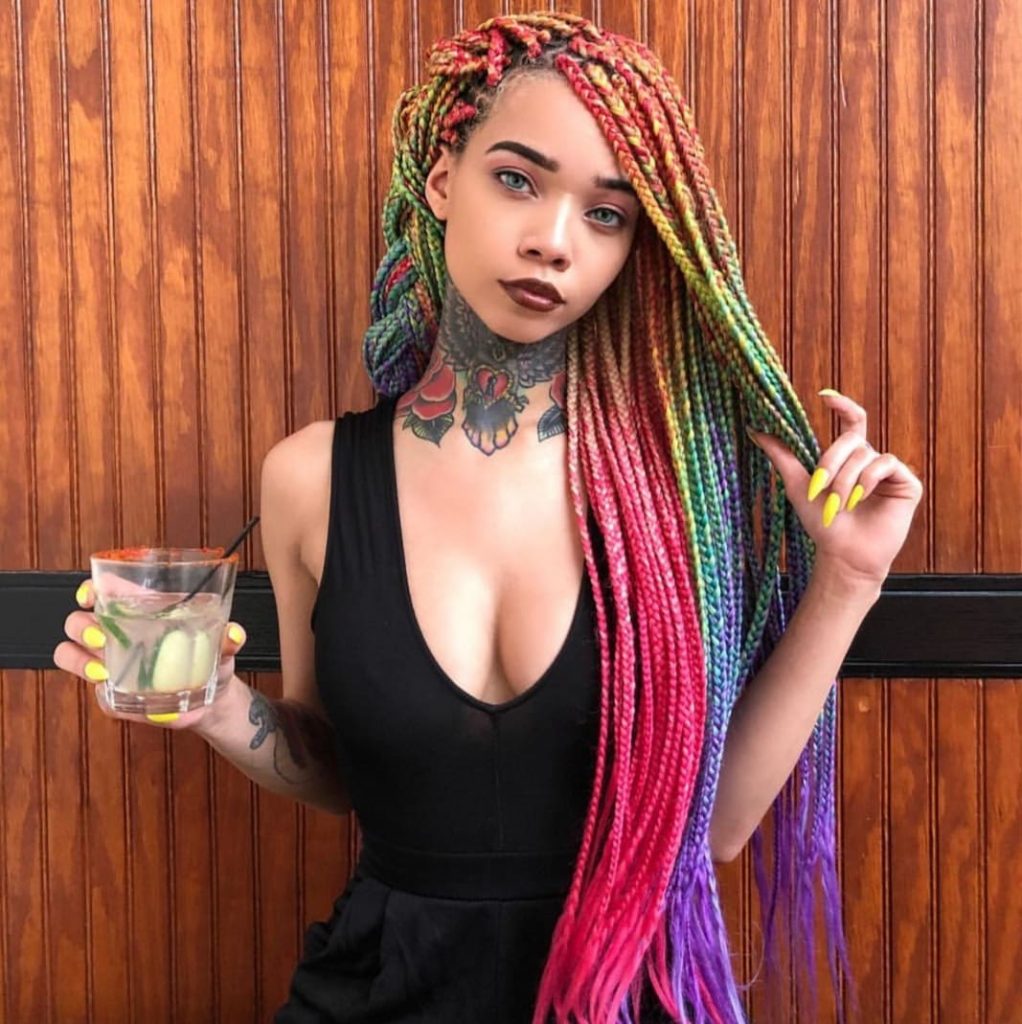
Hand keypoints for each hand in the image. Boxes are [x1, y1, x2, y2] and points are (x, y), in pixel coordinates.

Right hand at [52, 578, 248, 727]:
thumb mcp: (222, 648)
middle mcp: (118, 633)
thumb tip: (234, 633)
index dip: (90, 589)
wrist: (212, 701)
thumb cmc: (212, 662)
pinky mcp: (110, 692)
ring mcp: (109, 662)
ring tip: (103, 669)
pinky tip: (115, 691)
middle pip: (77, 619)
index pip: (104, 591)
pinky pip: (92, 692)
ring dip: (79, 658)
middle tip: (101, 636)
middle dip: (81, 625)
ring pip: (70, 652)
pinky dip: (100, 694)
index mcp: (142, 612)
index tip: (91, 594)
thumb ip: (227, 639)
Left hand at [746, 389, 923, 587]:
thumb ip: (781, 455)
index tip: (824, 396)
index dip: (843, 405)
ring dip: (845, 480)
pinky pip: (885, 464)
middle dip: (830, 462)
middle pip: (851, 439)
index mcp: (849, 457)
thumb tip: (754, 429)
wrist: (843, 554)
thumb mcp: (797, 485)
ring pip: (864, 454)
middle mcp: (871, 459)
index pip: (853, 421)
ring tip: (838, 504)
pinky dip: (868, 480)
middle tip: (819, 487)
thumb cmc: (821, 523)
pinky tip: (860, 499)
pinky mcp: (908, 483)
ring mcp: (890, 471)